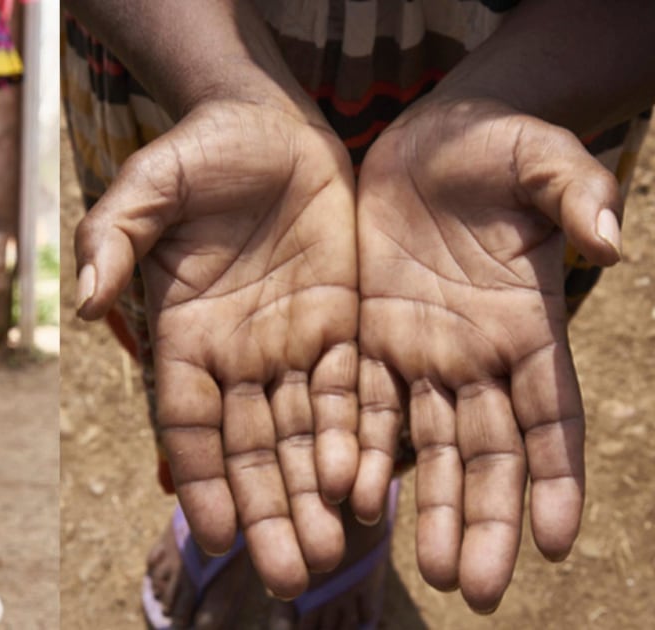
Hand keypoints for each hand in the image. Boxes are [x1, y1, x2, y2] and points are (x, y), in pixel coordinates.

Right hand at [75, 99, 359, 596]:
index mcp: (185, 333)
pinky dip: (362, 439)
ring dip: (317, 493)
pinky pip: (355, 391)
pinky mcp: (345, 323)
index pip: (190, 421)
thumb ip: (113, 238)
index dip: (202, 476)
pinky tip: (374, 488)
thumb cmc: (196, 151)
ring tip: (334, 554)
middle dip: (269, 510)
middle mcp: (238, 353)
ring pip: (306, 434)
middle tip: (290, 576)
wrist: (266, 121)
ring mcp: (293, 342)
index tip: (216, 533)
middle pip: (253, 447)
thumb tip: (88, 303)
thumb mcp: (145, 186)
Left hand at [353, 97, 621, 611]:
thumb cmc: (500, 145)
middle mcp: (475, 355)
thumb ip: (576, 196)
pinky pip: (359, 404)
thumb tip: (610, 242)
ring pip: (427, 445)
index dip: (554, 478)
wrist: (431, 136)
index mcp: (525, 326)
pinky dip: (359, 450)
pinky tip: (352, 498)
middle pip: (488, 453)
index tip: (555, 542)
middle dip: (487, 519)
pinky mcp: (367, 336)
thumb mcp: (543, 158)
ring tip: (430, 570)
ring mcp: (420, 351)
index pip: (548, 417)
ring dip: (429, 507)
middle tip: (479, 590)